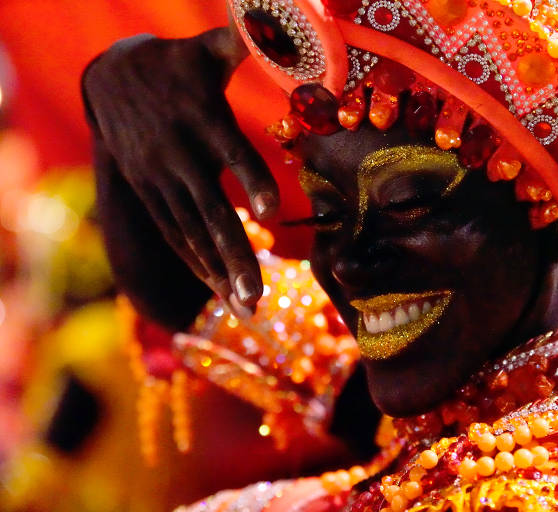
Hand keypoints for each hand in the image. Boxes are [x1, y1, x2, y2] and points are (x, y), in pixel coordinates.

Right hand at [82, 27, 276, 312]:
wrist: (110, 77)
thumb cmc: (174, 64)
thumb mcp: (207, 50)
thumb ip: (245, 44)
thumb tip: (281, 23)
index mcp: (203, 119)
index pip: (231, 154)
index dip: (250, 181)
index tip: (271, 213)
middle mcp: (180, 156)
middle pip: (210, 211)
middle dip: (234, 257)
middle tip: (257, 299)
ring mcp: (161, 180)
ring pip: (192, 233)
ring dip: (220, 273)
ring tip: (247, 309)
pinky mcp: (151, 192)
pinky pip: (175, 232)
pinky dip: (197, 262)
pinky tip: (219, 289)